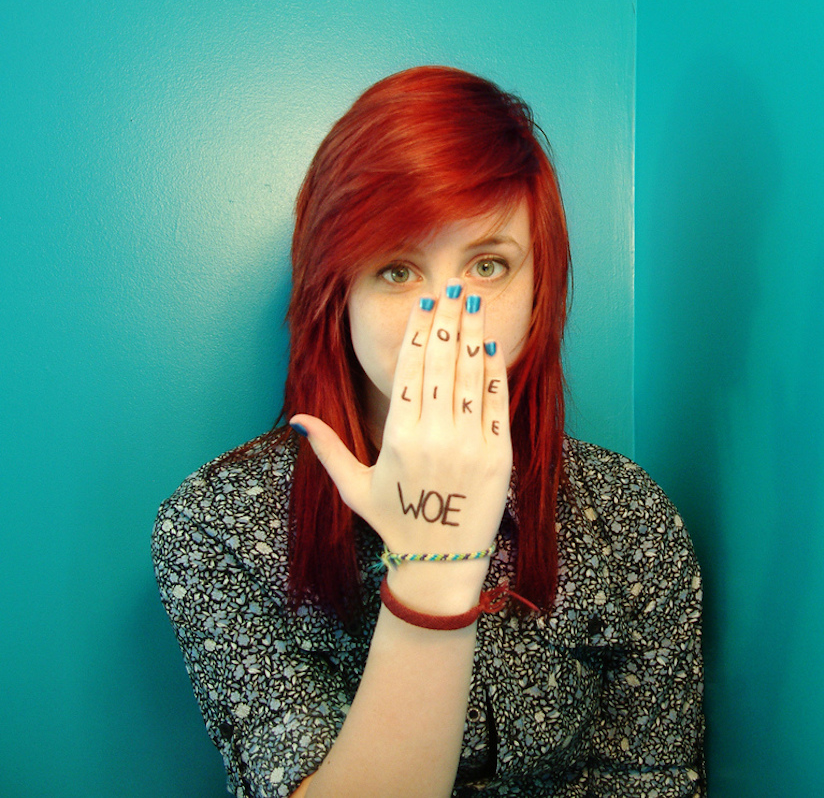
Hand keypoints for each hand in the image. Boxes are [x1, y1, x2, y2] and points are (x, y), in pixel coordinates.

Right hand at [290, 280, 511, 610]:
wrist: (440, 561)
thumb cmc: (395, 521)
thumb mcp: (354, 487)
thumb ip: (329, 449)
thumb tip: (297, 420)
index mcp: (399, 438)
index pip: (411, 372)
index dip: (418, 334)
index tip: (425, 305)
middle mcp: (434, 437)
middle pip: (442, 365)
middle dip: (448, 322)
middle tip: (453, 288)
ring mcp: (469, 445)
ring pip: (470, 377)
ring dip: (473, 335)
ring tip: (474, 302)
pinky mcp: (498, 456)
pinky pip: (496, 404)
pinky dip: (494, 372)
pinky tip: (490, 344)